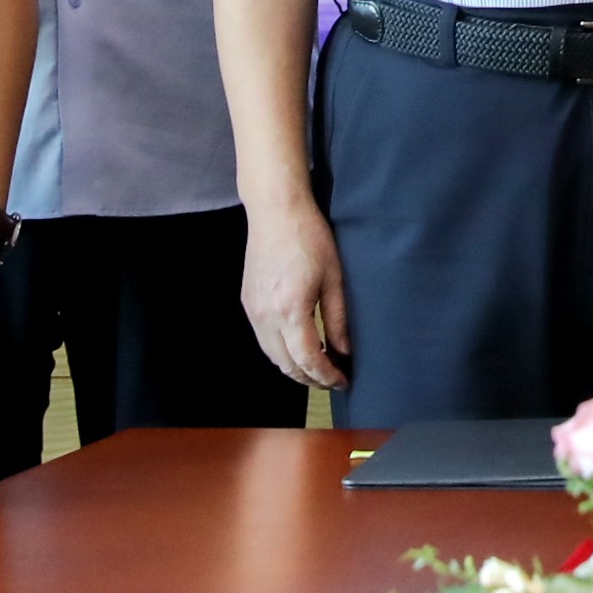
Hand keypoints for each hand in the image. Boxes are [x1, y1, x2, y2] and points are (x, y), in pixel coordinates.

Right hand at [241, 188, 353, 390]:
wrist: (276, 211)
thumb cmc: (309, 237)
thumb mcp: (334, 277)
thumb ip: (338, 318)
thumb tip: (345, 350)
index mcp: (291, 310)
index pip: (309, 360)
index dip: (327, 376)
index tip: (343, 381)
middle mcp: (266, 316)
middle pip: (286, 365)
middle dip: (311, 378)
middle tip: (333, 379)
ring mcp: (253, 311)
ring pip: (272, 357)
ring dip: (294, 367)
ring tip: (319, 367)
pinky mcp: (248, 303)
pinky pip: (263, 341)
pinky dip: (280, 352)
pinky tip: (298, 347)